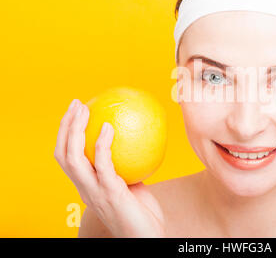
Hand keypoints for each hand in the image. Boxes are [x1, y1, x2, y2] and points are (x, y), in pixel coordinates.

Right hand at [54, 99, 165, 236]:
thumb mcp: (132, 184)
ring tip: (85, 110)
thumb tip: (136, 141)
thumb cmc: (141, 213)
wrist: (146, 238)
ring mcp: (95, 192)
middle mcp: (85, 188)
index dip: (66, 134)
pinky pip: (103, 165)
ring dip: (75, 132)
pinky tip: (109, 127)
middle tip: (76, 104)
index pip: (67, 158)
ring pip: (73, 158)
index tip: (76, 112)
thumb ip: (127, 167)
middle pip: (63, 154)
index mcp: (87, 186)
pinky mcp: (110, 194)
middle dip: (66, 126)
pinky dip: (101, 145)